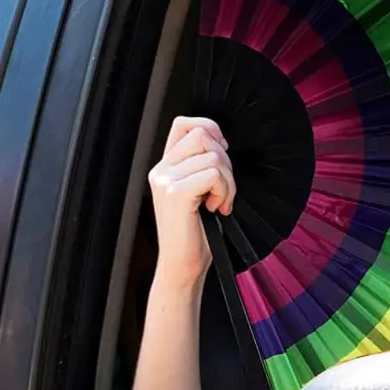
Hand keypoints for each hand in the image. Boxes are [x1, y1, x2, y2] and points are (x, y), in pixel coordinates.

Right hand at [148, 117, 234, 287]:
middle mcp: (161, 170)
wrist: (183, 266)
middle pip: (202, 135)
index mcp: (166, 166)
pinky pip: (214, 175)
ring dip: (228, 182)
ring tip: (219, 202)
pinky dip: (224, 192)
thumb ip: (202, 166)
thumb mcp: (199, 192)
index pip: (184, 123)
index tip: (223, 152)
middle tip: (223, 189)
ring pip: (213, 157)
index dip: (210, 128)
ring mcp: (166, 180)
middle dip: (225, 161)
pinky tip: (216, 209)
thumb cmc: (196, 233)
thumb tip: (221, 144)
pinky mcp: (175, 193)